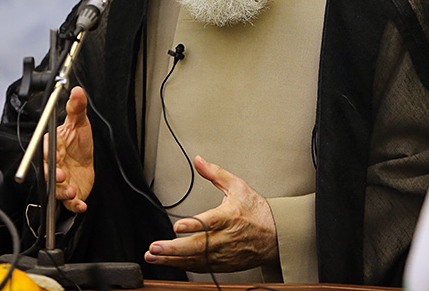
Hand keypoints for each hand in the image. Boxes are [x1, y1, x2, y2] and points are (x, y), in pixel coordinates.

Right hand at [48, 86, 93, 212]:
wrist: (86, 164)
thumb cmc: (79, 144)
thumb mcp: (80, 123)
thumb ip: (77, 108)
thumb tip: (77, 90)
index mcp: (54, 146)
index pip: (48, 149)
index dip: (50, 153)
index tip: (54, 156)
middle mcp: (54, 165)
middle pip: (48, 171)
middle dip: (53, 175)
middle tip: (61, 176)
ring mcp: (60, 180)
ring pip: (56, 188)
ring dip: (62, 192)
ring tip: (71, 191)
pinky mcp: (68, 193)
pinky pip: (69, 202)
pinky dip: (75, 205)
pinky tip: (81, 204)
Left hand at [144, 156, 278, 272]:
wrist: (275, 236)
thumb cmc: (257, 212)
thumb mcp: (238, 186)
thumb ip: (215, 173)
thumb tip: (199, 161)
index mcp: (231, 216)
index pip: (211, 221)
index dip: (195, 225)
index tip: (179, 226)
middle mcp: (227, 238)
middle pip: (200, 245)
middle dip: (175, 248)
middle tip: (155, 247)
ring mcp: (224, 253)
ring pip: (196, 259)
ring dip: (173, 260)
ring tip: (153, 256)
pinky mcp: (223, 264)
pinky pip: (200, 267)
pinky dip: (183, 266)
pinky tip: (167, 263)